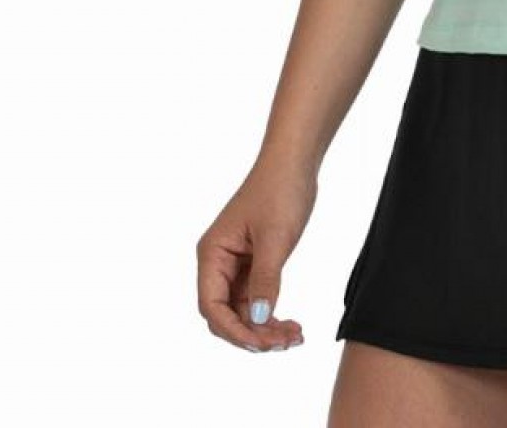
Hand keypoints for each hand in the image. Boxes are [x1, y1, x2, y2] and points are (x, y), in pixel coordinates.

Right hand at [196, 158, 316, 351]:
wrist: (294, 163)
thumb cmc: (280, 191)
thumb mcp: (275, 238)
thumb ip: (266, 280)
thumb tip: (258, 321)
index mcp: (212, 255)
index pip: (212, 306)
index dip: (234, 331)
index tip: (262, 343)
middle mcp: (218, 263)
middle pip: (226, 315)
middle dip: (253, 333)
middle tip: (286, 342)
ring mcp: (236, 264)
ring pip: (243, 311)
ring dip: (265, 328)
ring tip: (294, 337)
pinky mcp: (254, 263)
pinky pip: (257, 299)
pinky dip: (272, 313)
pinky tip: (291, 324)